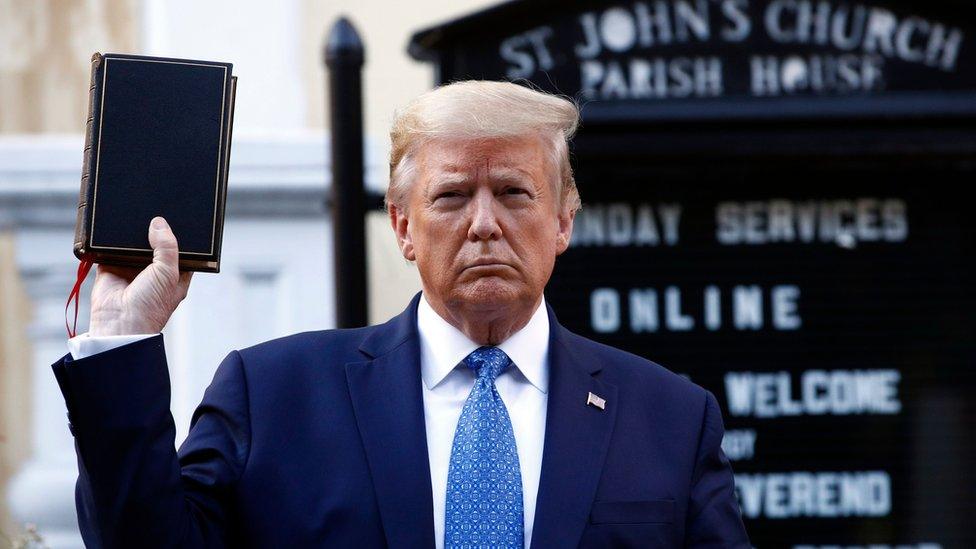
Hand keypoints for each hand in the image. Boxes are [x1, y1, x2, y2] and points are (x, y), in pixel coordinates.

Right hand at [88, 217, 192, 335]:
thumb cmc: (150, 306)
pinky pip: (111, 247)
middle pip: (156, 243)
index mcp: (175, 273)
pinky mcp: (111, 266)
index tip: (180, 218)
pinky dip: (112, 239)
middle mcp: (154, 270)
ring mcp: (132, 268)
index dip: (180, 235)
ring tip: (136, 214)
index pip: (181, 249)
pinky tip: (116, 225)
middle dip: (154, 231)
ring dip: (133, 233)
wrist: (119, 323)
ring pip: (134, 243)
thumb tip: (159, 223)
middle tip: (154, 210)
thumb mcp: (168, 273)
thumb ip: (167, 247)